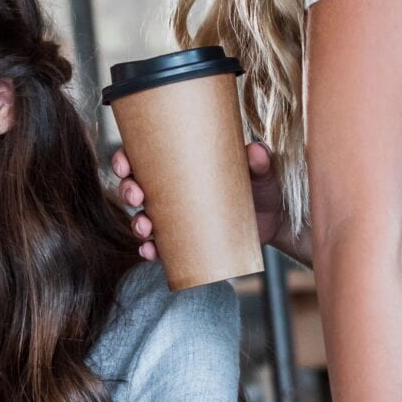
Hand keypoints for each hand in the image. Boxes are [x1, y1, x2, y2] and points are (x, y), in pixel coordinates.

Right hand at [113, 142, 307, 263]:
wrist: (277, 220)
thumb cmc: (264, 186)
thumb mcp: (262, 170)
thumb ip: (260, 160)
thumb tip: (255, 150)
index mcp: (181, 165)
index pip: (143, 157)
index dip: (125, 159)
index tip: (124, 164)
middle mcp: (173, 190)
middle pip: (135, 188)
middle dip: (127, 191)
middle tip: (137, 195)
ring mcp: (177, 218)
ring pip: (143, 219)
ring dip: (136, 223)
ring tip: (146, 227)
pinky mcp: (186, 242)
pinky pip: (160, 248)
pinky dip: (150, 250)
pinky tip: (151, 251)